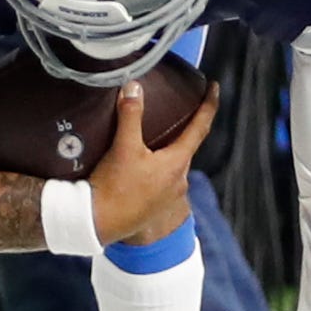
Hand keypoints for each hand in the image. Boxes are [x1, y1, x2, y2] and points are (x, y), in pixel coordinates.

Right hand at [88, 78, 217, 244]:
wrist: (96, 224)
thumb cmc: (114, 187)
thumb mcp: (123, 147)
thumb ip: (130, 115)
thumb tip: (134, 87)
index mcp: (176, 164)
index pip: (200, 128)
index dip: (208, 106)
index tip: (214, 88)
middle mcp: (178, 181)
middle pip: (185, 147)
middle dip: (183, 129)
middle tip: (177, 111)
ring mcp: (168, 197)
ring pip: (172, 165)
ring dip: (166, 150)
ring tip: (153, 138)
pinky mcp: (155, 207)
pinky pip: (161, 180)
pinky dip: (156, 166)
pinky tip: (140, 165)